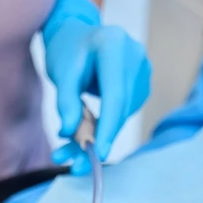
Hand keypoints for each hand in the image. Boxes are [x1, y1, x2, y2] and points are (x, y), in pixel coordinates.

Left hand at [43, 0, 150, 174]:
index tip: (98, 153)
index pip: (115, 95)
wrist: (78, 36)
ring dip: (99, 137)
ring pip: (123, 115)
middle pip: (121, 109)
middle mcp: (135, 56)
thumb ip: (65, 101)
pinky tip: (87, 129)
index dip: (108, 127)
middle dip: (99, 139)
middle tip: (76, 166)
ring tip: (69, 149)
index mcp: (114, 45)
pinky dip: (105, 127)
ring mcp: (142, 71)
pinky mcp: (141, 85)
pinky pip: (124, 113)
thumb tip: (70, 132)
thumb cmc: (68, 50)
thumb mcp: (61, 72)